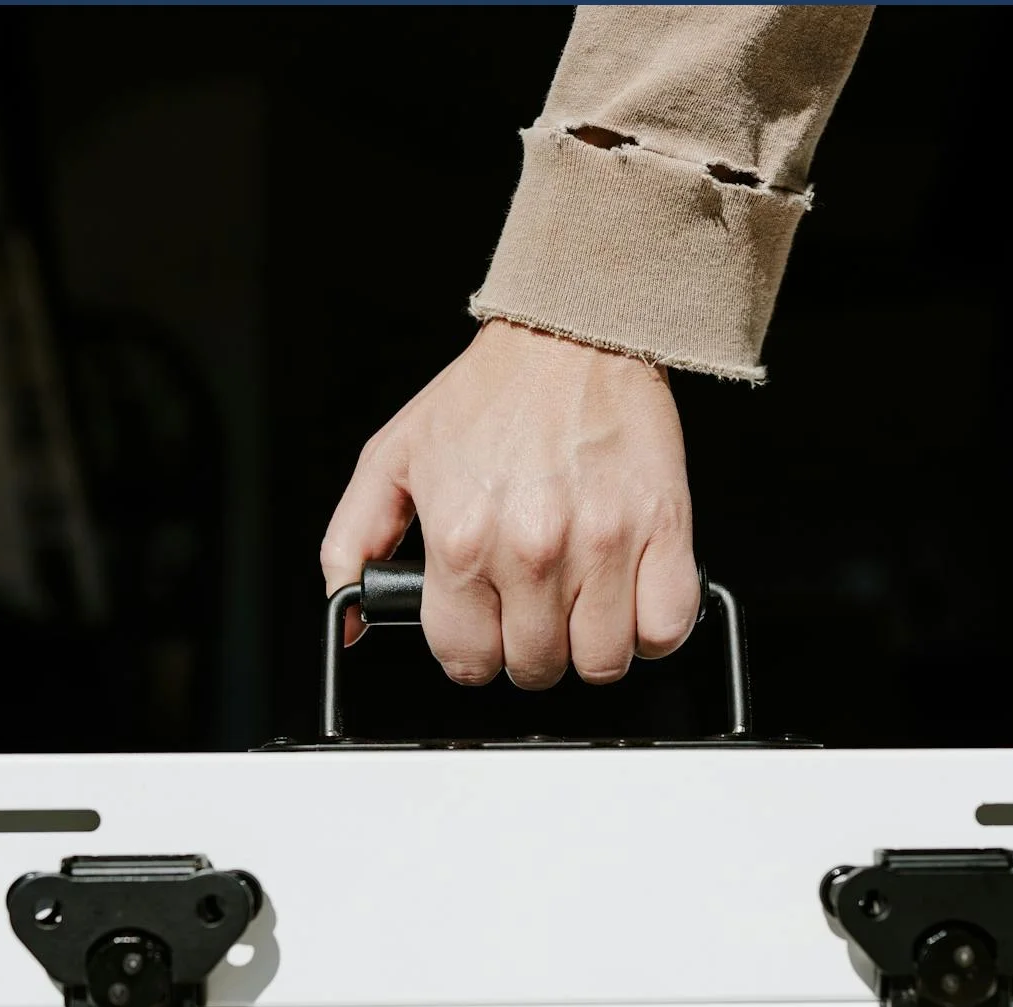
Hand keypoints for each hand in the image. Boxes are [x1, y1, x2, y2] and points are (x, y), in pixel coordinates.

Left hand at [320, 319, 700, 689]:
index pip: (466, 660)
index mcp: (461, 539)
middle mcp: (531, 549)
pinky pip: (665, 628)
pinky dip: (651, 628)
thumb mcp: (393, 460)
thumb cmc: (489, 394)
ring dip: (591, 645)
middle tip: (534, 607)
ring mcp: (602, 543)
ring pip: (603, 662)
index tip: (486, 628)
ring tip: (582, 603)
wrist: (570, 333)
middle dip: (531, 649)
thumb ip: (353, 544)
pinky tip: (628, 596)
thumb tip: (348, 622)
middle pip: (536, 667)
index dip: (474, 651)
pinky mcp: (663, 529)